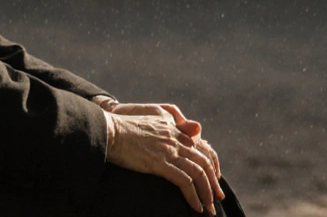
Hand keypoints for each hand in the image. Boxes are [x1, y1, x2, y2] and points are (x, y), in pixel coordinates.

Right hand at [103, 110, 223, 214]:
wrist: (110, 130)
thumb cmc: (125, 127)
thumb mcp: (151, 119)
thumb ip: (169, 124)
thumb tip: (184, 133)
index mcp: (175, 129)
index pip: (202, 149)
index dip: (211, 166)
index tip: (214, 180)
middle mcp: (176, 139)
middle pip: (204, 162)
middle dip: (213, 183)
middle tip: (217, 198)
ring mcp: (169, 151)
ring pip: (198, 173)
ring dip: (206, 193)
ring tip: (208, 208)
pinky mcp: (160, 163)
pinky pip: (184, 182)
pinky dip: (193, 196)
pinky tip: (196, 207)